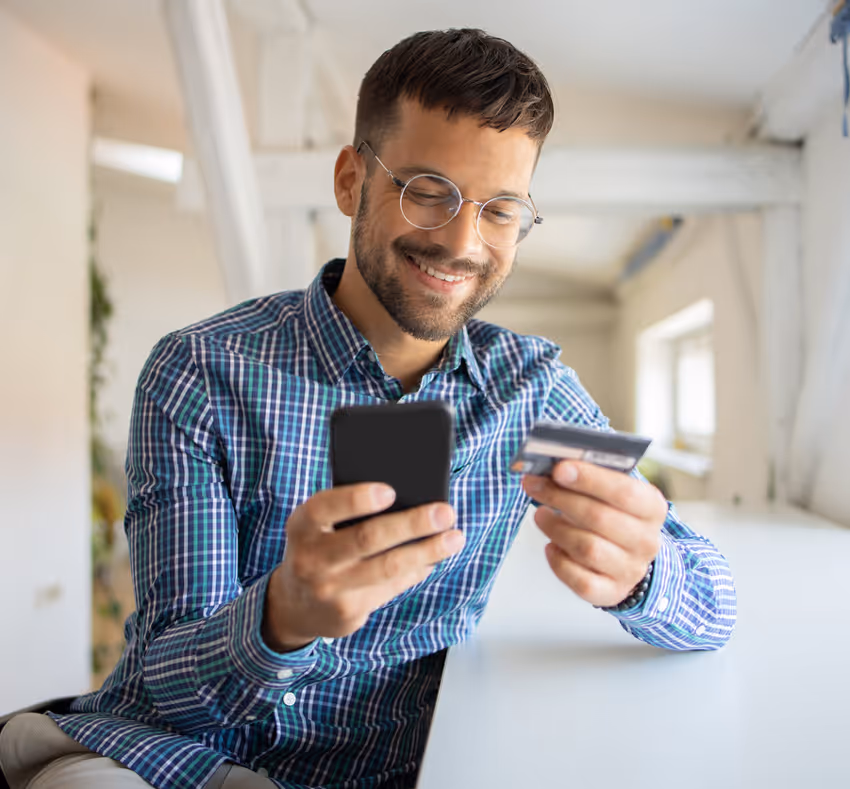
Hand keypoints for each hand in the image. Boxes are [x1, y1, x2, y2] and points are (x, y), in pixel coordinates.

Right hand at [263, 484, 464, 651]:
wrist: (295, 605)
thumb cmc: (319, 547)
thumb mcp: (319, 525)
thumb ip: (348, 511)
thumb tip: (409, 498)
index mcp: (302, 526)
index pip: (325, 507)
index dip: (357, 499)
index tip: (390, 491)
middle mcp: (311, 559)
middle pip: (367, 538)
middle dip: (412, 523)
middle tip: (445, 512)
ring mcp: (330, 589)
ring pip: (388, 567)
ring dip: (427, 550)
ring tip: (455, 538)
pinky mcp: (349, 613)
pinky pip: (392, 587)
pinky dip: (417, 569)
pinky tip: (435, 557)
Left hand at [522, 460, 666, 607]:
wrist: (628, 556)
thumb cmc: (613, 515)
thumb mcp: (611, 491)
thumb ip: (589, 476)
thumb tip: (553, 467)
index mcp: (652, 508)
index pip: (624, 491)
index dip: (589, 479)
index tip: (559, 469)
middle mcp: (646, 540)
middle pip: (599, 518)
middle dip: (560, 498)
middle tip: (535, 485)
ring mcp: (630, 570)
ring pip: (587, 549)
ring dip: (555, 528)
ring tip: (540, 515)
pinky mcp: (611, 592)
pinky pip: (580, 581)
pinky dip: (559, 562)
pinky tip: (551, 546)